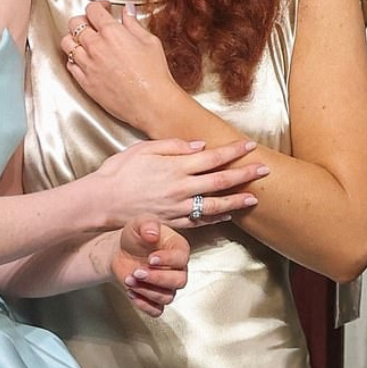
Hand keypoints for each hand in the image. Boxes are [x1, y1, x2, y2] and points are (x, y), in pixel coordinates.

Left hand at [61, 1, 178, 129]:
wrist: (151, 102)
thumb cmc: (154, 74)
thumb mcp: (150, 41)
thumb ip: (134, 24)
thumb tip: (127, 11)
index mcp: (111, 32)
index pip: (93, 9)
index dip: (98, 6)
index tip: (104, 9)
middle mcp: (95, 46)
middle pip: (75, 23)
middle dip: (83, 19)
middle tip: (93, 24)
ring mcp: (87, 64)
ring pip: (67, 43)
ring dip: (74, 39)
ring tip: (84, 41)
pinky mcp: (85, 82)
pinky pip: (70, 65)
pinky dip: (74, 59)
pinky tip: (84, 59)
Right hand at [95, 138, 266, 227]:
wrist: (101, 202)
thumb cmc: (119, 172)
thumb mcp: (143, 149)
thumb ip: (172, 146)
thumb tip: (198, 146)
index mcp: (175, 167)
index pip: (212, 157)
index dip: (233, 151)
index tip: (249, 145)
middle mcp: (181, 188)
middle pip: (221, 180)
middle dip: (245, 174)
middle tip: (265, 170)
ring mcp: (178, 208)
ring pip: (215, 204)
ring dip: (237, 200)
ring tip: (255, 197)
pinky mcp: (172, 222)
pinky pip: (200, 221)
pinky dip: (216, 217)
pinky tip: (228, 214)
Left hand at [111, 216, 188, 316]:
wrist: (121, 251)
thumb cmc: (136, 237)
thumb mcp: (139, 223)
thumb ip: (147, 224)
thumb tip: (153, 233)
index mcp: (179, 249)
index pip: (182, 259)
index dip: (168, 260)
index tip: (151, 258)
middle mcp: (177, 269)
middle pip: (179, 281)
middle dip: (157, 278)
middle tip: (138, 271)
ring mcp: (168, 286)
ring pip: (167, 297)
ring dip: (146, 290)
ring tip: (129, 279)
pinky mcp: (156, 298)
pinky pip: (157, 310)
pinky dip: (144, 305)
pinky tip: (131, 292)